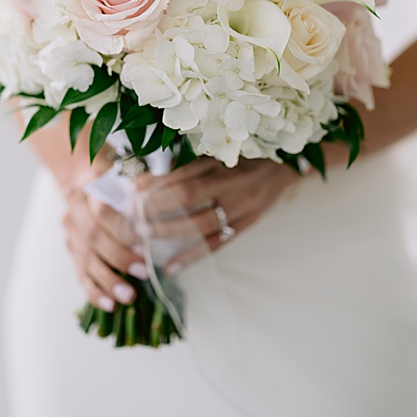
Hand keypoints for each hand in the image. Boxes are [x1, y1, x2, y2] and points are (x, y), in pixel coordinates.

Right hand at [61, 186, 147, 312]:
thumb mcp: (123, 174)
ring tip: (128, 296)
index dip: (121, 230)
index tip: (142, 243)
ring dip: (107, 281)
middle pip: (93, 238)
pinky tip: (109, 304)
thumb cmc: (110, 178)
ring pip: (86, 260)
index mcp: (87, 190)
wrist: (80, 179)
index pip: (101, 212)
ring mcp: (71, 233)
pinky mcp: (72, 251)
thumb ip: (136, 189)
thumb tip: (159, 206)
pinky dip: (94, 291)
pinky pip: (80, 274)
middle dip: (119, 258)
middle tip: (143, 272)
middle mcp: (74, 212)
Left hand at [133, 158, 302, 272]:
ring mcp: (242, 207)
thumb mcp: (219, 149)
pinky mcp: (247, 224)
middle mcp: (232, 184)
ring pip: (200, 224)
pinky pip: (217, 243)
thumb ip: (190, 162)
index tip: (130, 189)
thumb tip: (150, 174)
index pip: (181, 173)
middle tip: (130, 215)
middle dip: (154, 208)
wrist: (286, 164)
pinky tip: (171, 266)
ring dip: (168, 232)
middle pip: (187, 197)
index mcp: (222, 160)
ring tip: (142, 237)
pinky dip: (193, 256)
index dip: (153, 183)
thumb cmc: (246, 153)